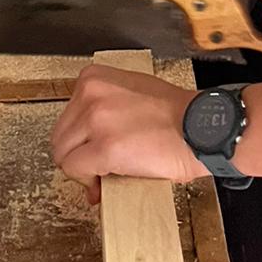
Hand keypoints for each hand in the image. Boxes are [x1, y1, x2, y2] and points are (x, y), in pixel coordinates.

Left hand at [51, 62, 202, 203]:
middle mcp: (91, 94)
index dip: (80, 139)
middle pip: (61, 137)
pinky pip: (77, 170)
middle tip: (98, 169)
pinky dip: (88, 182)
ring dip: (82, 171)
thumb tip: (89, 140)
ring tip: (104, 175)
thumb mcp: (134, 91)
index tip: (94, 149)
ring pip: (64, 155)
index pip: (67, 116)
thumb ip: (106, 108)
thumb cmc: (178, 114)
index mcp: (95, 78)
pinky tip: (104, 184)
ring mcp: (96, 120)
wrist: (201, 128)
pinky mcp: (105, 148)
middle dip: (77, 157)